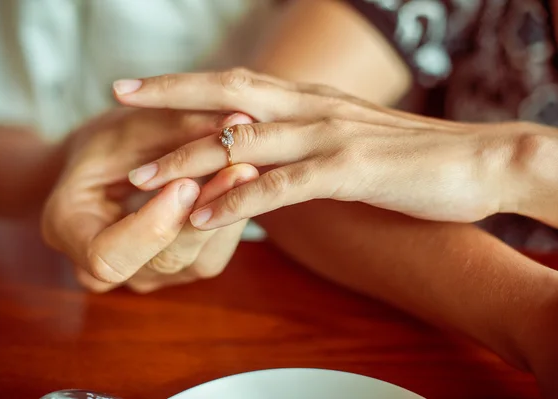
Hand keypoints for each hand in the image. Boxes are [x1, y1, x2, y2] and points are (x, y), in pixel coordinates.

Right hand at [42, 108, 256, 292]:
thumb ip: (176, 128)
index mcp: (68, 232)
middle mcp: (105, 270)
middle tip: (239, 167)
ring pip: (198, 259)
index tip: (183, 183)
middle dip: (204, 212)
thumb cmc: (105, 142)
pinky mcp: (178, 268)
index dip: (150, 227)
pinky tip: (247, 185)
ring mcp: (145, 275)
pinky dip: (232, 218)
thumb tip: (238, 122)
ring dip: (227, 214)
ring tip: (250, 169)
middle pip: (165, 259)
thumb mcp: (128, 126)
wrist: (102, 166)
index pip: (108, 256)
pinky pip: (213, 252)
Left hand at [113, 69, 556, 228]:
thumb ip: (305, 142)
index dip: (187, 83)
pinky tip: (205, 214)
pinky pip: (283, 186)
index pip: (236, 82)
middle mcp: (312, 107)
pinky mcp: (350, 169)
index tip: (140, 87)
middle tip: (119, 97)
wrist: (478, 160)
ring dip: (190, 159)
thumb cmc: (410, 156)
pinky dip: (240, 199)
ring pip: (245, 141)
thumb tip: (270, 153)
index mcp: (310, 99)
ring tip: (142, 177)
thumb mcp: (347, 140)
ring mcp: (330, 135)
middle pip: (228, 94)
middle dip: (170, 97)